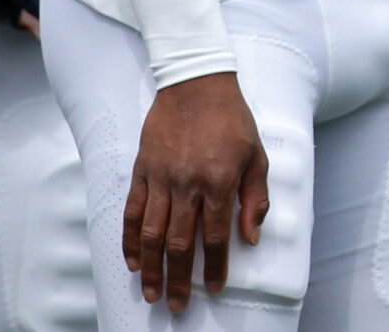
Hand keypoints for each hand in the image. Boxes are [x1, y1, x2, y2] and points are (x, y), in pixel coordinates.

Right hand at [123, 72, 267, 311]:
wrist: (197, 83)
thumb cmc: (233, 119)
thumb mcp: (257, 155)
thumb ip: (255, 197)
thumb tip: (251, 237)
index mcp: (220, 182)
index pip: (217, 236)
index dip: (216, 266)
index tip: (215, 287)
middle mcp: (188, 185)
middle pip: (182, 243)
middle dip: (180, 279)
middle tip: (177, 305)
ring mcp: (161, 179)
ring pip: (153, 234)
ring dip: (152, 268)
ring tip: (152, 293)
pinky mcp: (142, 171)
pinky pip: (133, 213)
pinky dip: (131, 240)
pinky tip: (134, 261)